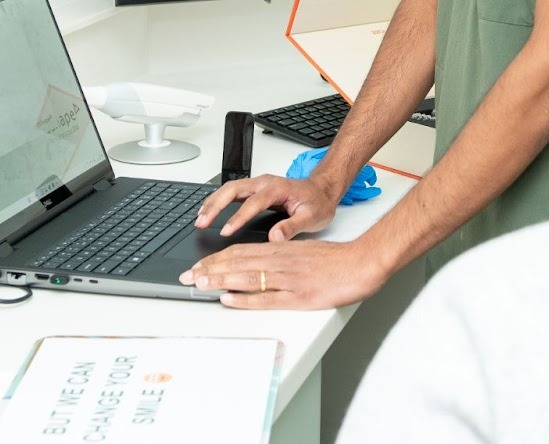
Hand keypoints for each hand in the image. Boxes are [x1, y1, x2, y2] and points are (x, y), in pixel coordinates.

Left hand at [178, 238, 388, 309]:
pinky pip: (266, 297)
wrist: (361, 262)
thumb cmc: (336, 259)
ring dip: (220, 281)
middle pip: (238, 263)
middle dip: (209, 270)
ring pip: (247, 277)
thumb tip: (257, 263)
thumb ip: (280, 256)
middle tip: (187, 277)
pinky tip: (229, 299)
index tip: (198, 266)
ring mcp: (288, 279)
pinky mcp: (297, 296)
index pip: (241, 252)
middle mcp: (280, 261)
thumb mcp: (303, 251)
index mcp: (281, 250)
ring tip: (198, 284)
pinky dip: (244, 298)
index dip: (216, 259)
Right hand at [193, 174, 336, 241]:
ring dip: (213, 202)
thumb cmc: (318, 203)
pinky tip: (209, 211)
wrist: (323, 190)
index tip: (225, 231)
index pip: (253, 203)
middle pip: (234, 189)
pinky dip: (218, 200)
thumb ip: (293, 227)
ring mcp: (260, 184)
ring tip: (200, 219)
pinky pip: (233, 191)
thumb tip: (274, 238)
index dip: (238, 217)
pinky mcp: (256, 189)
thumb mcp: (312, 217)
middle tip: (202, 222)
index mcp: (278, 189)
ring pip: (230, 188)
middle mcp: (266, 183)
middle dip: (216, 205)